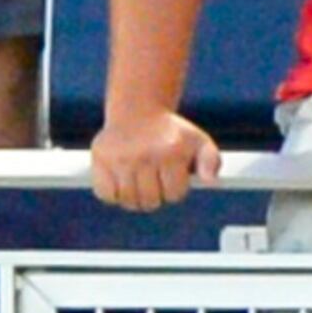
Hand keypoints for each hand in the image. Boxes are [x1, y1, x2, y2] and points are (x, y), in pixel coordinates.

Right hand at [87, 106, 217, 210]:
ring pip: (128, 201)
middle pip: (150, 201)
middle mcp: (144, 154)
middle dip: (155, 195)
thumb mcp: (199, 141)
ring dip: (135, 197)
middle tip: (153, 177)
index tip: (171, 174)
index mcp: (170, 151)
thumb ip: (211, 161)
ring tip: (138, 179)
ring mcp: (120, 158)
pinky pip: (106, 195)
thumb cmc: (171, 133)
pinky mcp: (100, 159)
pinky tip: (121, 180)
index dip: (174, 188)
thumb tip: (210, 180)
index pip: (174, 194)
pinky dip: (113, 194)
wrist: (139, 110)